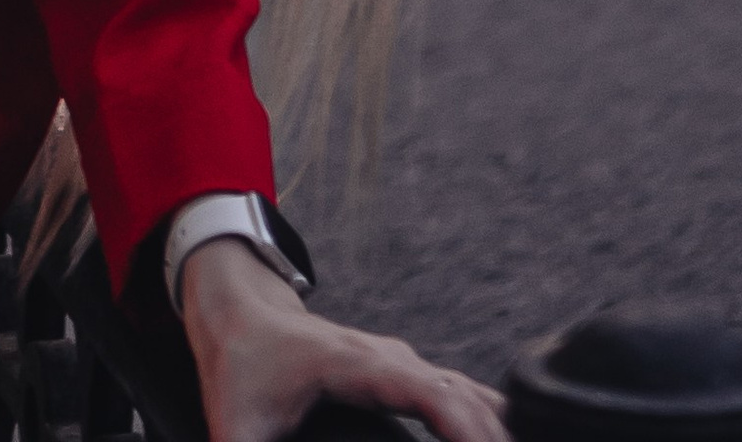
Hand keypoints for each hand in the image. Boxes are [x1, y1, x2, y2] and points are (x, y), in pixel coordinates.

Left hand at [182, 238, 506, 441]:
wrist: (241, 311)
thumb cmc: (240, 367)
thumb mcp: (233, 426)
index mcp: (355, 365)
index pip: (428, 394)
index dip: (465, 429)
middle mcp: (390, 358)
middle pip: (464, 398)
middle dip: (496, 441)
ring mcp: (404, 363)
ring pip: (472, 396)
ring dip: (500, 433)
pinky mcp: (408, 375)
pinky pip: (465, 397)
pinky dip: (490, 422)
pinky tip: (508, 439)